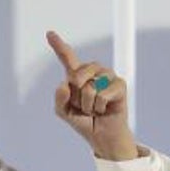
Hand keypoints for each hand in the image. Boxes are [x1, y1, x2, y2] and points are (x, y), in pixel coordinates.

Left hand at [46, 31, 136, 160]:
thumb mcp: (64, 112)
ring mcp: (107, 75)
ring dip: (88, 105)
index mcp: (77, 75)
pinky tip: (104, 110)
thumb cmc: (84, 121)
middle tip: (85, 107)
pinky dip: (99, 108)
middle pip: (75, 77)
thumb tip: (65, 84)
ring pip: (88, 88)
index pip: (67, 57)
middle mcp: (93, 71)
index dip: (58, 45)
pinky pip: (101, 96)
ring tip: (94, 109)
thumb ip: (59, 99)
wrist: (102, 136)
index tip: (49, 33)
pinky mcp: (119, 84)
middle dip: (76, 98)